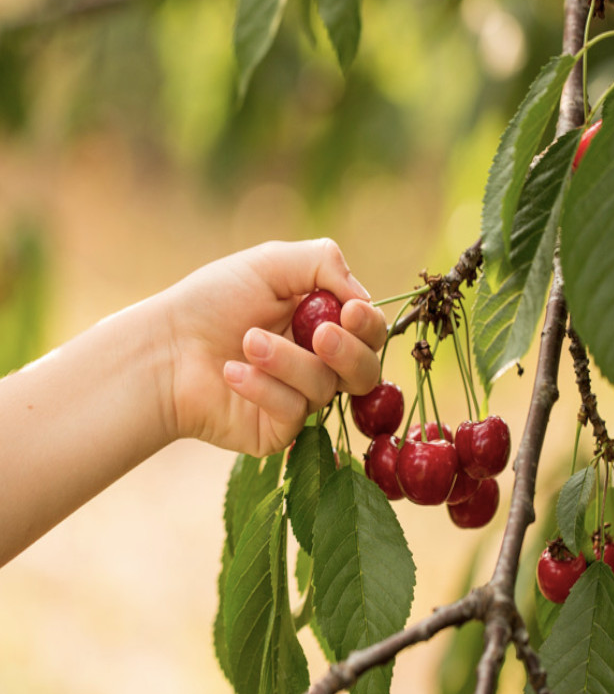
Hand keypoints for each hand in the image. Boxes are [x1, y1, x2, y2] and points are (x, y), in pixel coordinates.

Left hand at [162, 239, 386, 455]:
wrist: (163, 348)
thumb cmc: (211, 302)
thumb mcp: (269, 264)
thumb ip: (323, 263)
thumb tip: (362, 298)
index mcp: (322, 323)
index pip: (369, 332)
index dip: (368, 324)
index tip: (350, 312)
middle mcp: (317, 364)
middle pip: (366, 371)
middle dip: (347, 352)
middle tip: (318, 335)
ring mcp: (299, 400)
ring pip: (325, 388)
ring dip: (287, 361)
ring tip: (247, 342)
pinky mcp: (278, 431)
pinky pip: (293, 412)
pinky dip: (263, 388)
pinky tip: (231, 373)